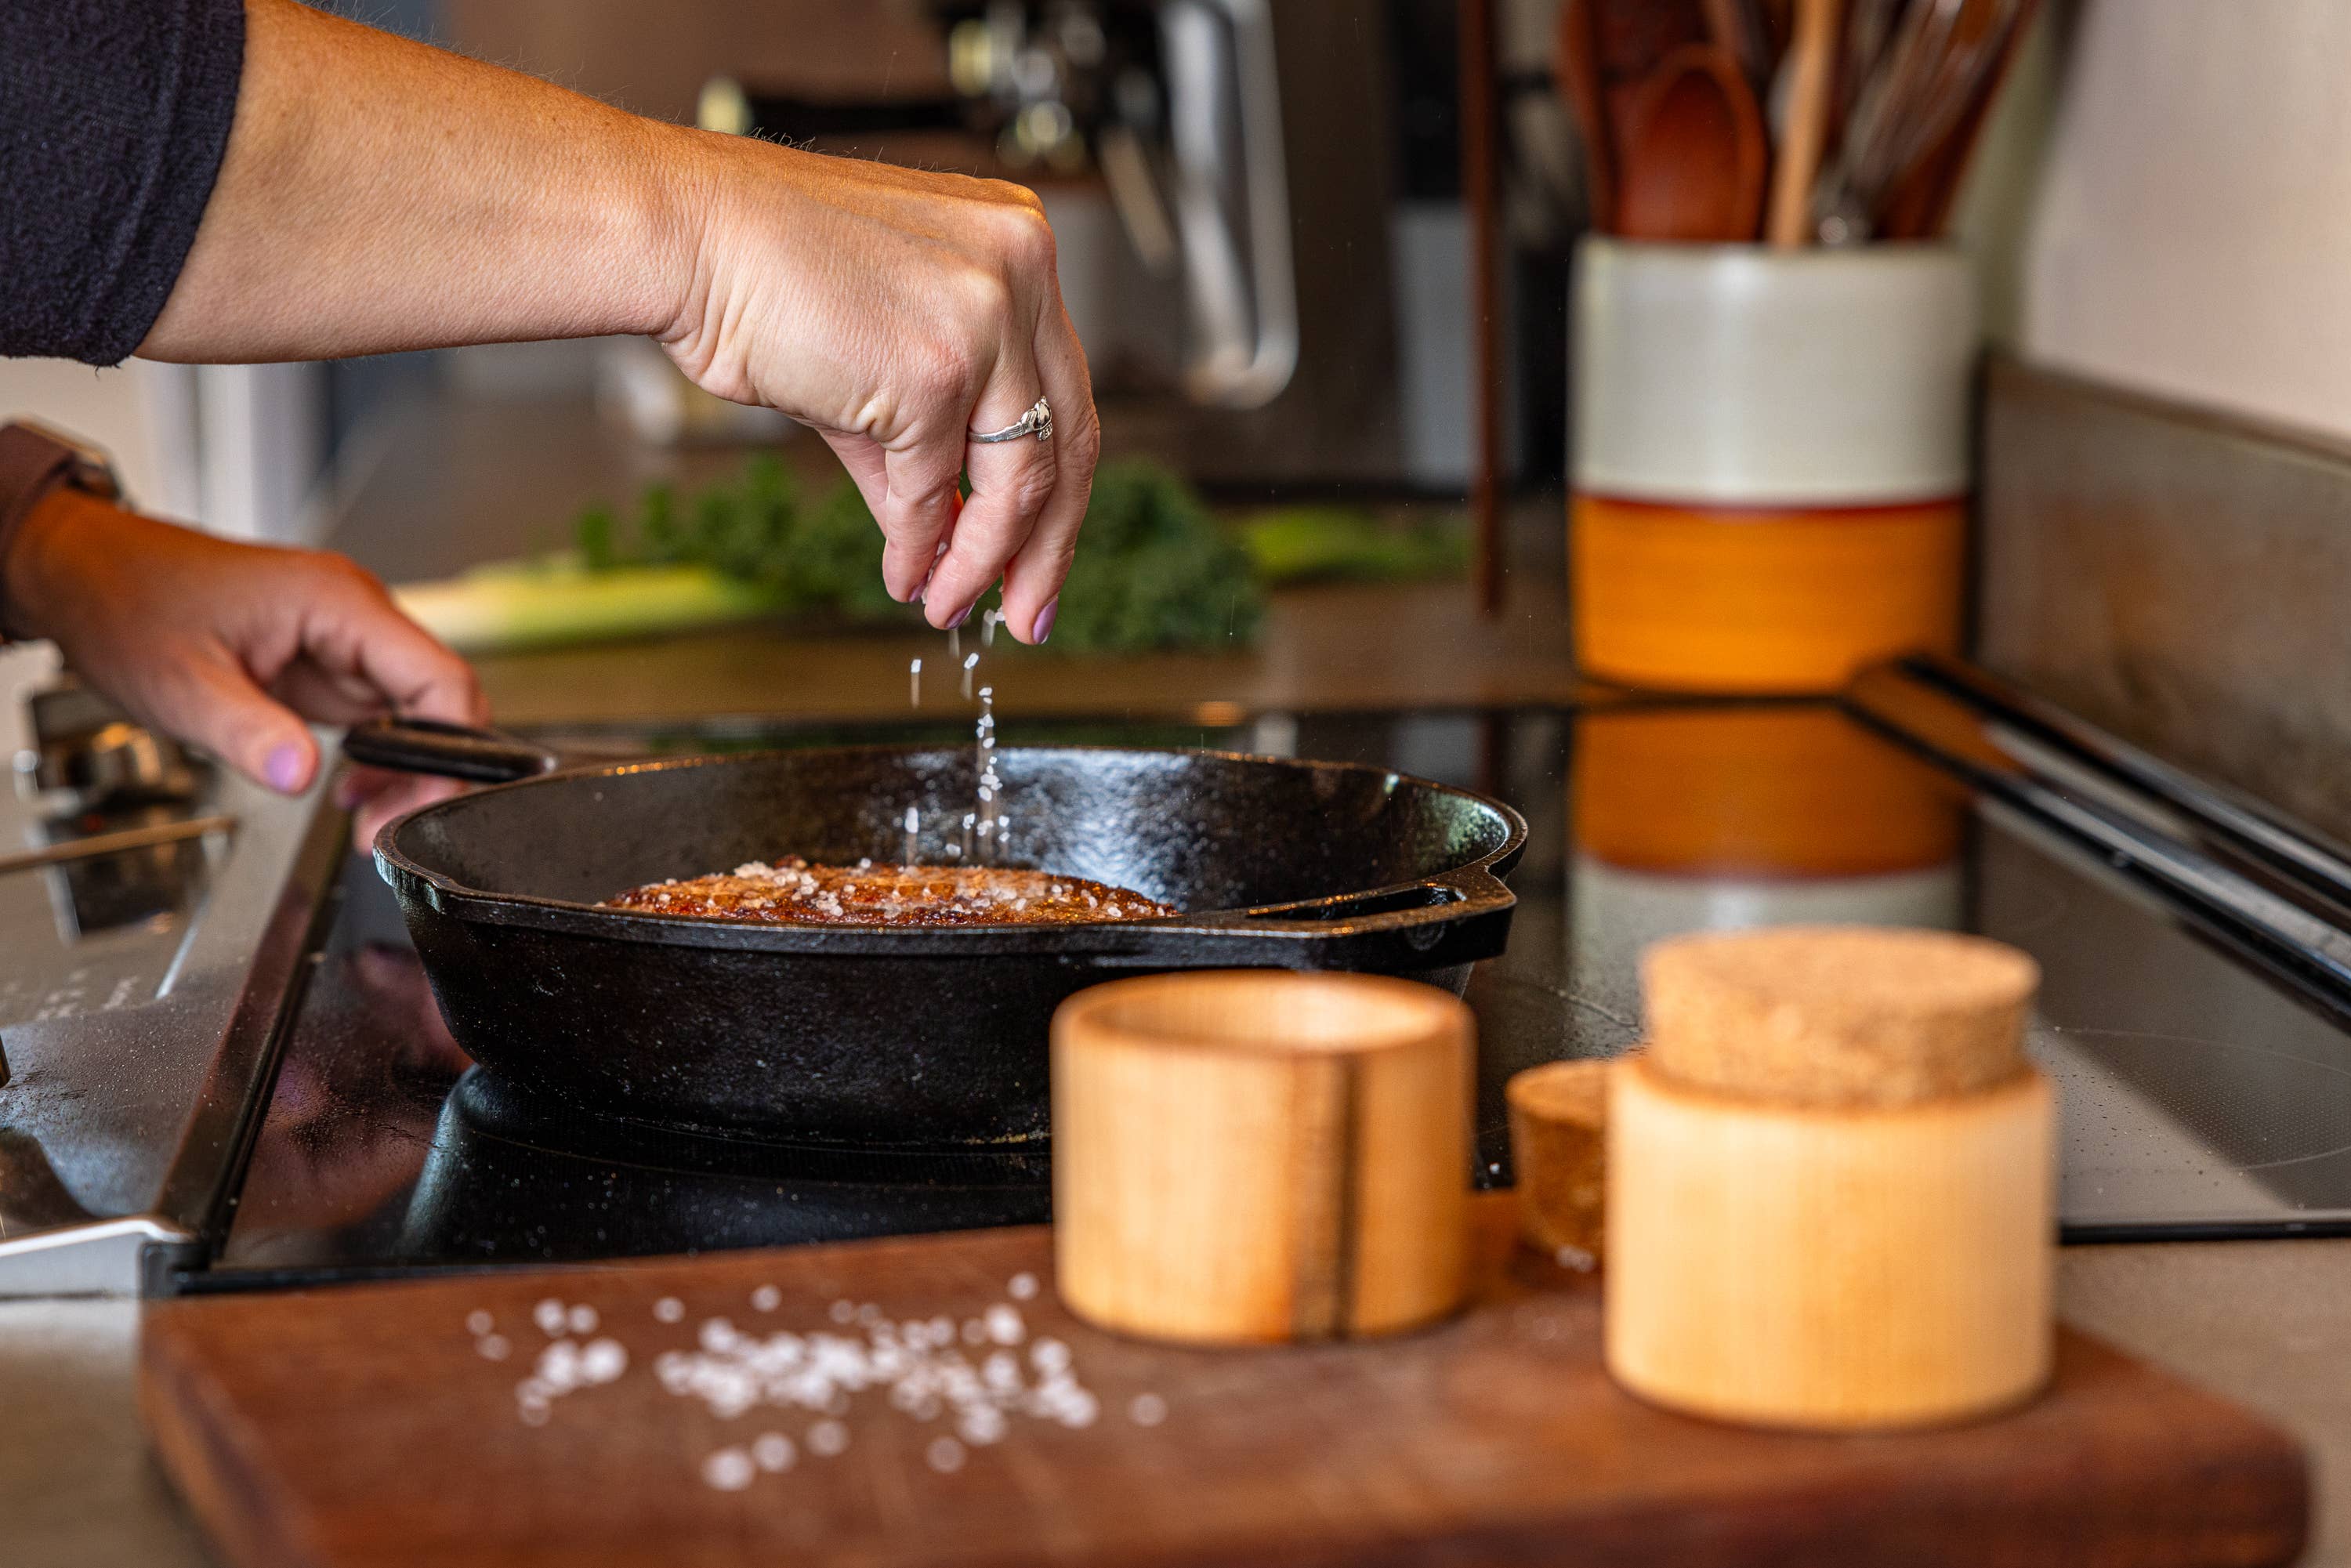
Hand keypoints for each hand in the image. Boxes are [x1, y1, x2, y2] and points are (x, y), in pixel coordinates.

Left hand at [2, 490, 484, 844]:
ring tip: (365, 823)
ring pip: (415, 718)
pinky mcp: (327, 664)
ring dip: (402, 775)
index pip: (442, 680)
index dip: (451, 752)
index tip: (424, 807)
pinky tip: (342, 791)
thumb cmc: (129, 606)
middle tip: (384, 831)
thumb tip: (303, 777)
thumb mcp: (182, 683)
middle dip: (427, 777)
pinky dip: (374, 763)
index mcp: (339, 605)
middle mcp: (357, 618)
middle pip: (440, 706)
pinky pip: (379, 719)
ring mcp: (345, 642)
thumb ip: (248, 732)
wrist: (89, 578)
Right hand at [661, 139, 1099, 641]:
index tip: (1042, 552)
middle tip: (1029, 612)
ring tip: (951, 606)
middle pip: (1069, 442)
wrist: (688, 234)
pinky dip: (918, 546)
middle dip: (1048, 545)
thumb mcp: (882, 347)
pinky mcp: (934, 373)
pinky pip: (934, 489)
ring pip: (1017, 480)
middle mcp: (1022, 273)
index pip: (1066, 393)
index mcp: (1020, 246)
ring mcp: (985, 321)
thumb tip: (949, 537)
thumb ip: (930, 441)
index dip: (1060, 488)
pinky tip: (904, 575)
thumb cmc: (765, 269)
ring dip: (982, 562)